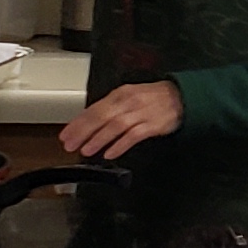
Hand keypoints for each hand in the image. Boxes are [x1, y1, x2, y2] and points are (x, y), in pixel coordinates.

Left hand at [61, 81, 185, 159]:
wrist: (181, 97)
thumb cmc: (153, 99)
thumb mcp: (129, 97)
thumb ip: (110, 109)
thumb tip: (89, 124)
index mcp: (120, 94)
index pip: (93, 109)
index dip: (78, 122)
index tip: (65, 134)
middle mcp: (128, 102)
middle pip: (101, 117)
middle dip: (83, 132)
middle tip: (70, 144)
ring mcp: (141, 113)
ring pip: (115, 126)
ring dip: (99, 139)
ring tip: (86, 150)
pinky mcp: (152, 125)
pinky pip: (133, 136)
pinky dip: (120, 145)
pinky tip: (110, 153)